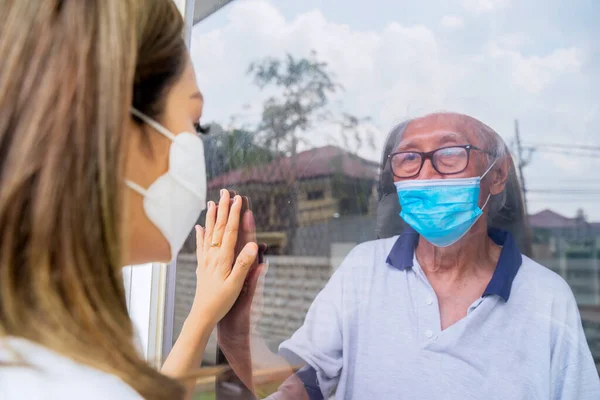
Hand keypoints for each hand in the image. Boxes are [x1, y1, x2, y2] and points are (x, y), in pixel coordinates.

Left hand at [191, 189, 257, 326]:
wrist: (201, 315)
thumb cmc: (221, 301)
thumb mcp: (236, 284)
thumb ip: (244, 264)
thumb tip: (254, 244)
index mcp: (222, 258)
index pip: (229, 230)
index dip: (234, 213)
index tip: (238, 198)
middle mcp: (212, 255)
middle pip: (218, 227)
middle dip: (222, 208)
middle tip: (225, 192)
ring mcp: (206, 260)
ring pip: (208, 233)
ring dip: (211, 216)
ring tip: (211, 202)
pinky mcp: (202, 266)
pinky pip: (201, 246)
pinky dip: (200, 234)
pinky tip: (199, 227)